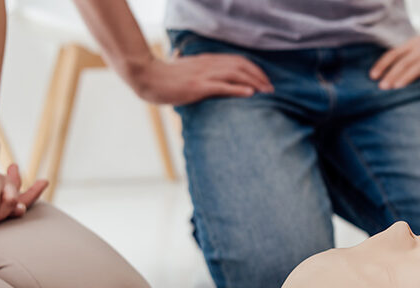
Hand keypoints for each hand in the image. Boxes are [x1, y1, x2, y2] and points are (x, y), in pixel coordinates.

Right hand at [127, 54, 272, 104]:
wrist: (148, 77)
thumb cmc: (166, 77)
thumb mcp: (188, 69)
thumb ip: (201, 70)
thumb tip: (210, 77)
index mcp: (208, 60)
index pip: (238, 60)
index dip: (255, 69)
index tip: (265, 80)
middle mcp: (209, 65)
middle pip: (241, 66)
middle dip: (260, 76)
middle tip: (271, 88)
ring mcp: (204, 75)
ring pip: (235, 74)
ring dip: (254, 82)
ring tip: (266, 91)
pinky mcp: (198, 87)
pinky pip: (222, 86)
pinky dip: (238, 89)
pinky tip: (250, 94)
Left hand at [370, 21, 419, 93]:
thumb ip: (409, 57)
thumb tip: (392, 76)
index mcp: (413, 45)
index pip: (394, 54)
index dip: (382, 65)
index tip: (372, 76)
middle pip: (404, 62)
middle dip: (392, 74)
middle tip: (382, 87)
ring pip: (419, 66)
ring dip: (407, 76)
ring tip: (397, 87)